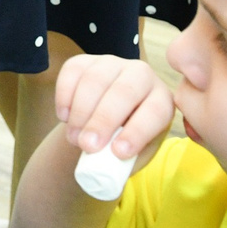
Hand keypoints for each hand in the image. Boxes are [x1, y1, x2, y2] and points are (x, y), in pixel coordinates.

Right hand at [53, 53, 174, 164]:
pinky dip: (65, 96)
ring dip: (81, 112)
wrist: (101, 128)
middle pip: (124, 91)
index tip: (118, 152)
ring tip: (74, 139)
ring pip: (96, 80)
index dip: (137, 131)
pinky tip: (64, 117)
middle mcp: (142, 75)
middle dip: (103, 120)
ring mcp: (112, 64)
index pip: (155, 111)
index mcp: (162, 100)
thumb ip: (125, 160)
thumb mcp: (133, 156)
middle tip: (87, 146)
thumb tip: (108, 166)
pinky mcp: (86, 61)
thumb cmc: (123, 144)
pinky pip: (73, 72)